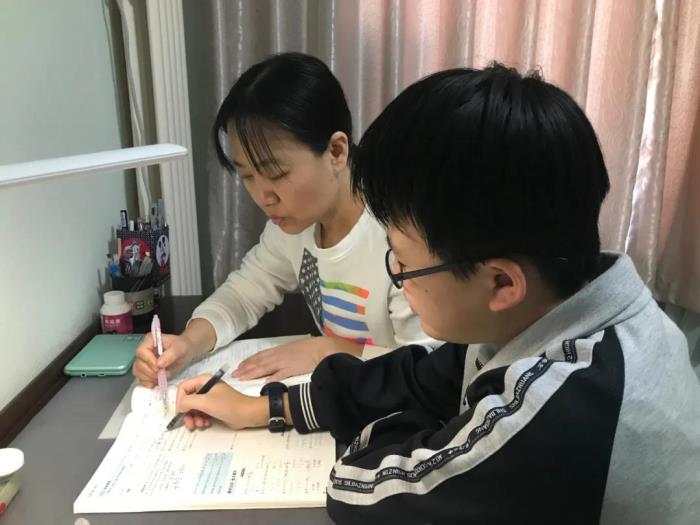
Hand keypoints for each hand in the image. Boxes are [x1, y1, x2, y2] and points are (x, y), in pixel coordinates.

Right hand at [132, 332, 194, 387]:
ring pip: (138, 372)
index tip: (159, 368)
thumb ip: (170, 355)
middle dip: (151, 371)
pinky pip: (141, 378)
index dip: (149, 361)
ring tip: (163, 376)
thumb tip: (159, 364)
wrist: (185, 352)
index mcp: (149, 341)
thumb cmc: (182, 347)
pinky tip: (156, 382)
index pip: (142, 351)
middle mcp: (143, 350)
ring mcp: (143, 361)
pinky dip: (148, 382)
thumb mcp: (179, 349)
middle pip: (139, 363)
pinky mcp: (145, 370)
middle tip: (164, 374)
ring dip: (149, 378)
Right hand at [176, 374, 266, 429]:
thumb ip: (188, 402)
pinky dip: (200, 419)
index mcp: (203, 380)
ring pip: (193, 408)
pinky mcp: (214, 407)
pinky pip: (201, 413)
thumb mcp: (205, 402)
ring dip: (194, 418)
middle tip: (190, 424)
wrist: (247, 414)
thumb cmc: (228, 405)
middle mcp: (205, 387)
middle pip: (187, 400)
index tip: (182, 412)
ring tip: (200, 425)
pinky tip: (206, 424)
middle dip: (187, 413)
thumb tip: (180, 406)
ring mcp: (210, 398)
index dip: (179, 400)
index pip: (183, 388)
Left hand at [232, 336, 362, 381]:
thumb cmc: (312, 348)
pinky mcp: (292, 370)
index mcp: (280, 350)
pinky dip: (271, 379)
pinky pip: (279, 375)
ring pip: (264, 368)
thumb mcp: (296, 349)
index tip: (240, 366)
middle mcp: (279, 355)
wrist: (324, 348)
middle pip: (259, 362)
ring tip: (241, 378)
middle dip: (245, 368)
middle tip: (234, 374)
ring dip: (252, 373)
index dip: (249, 361)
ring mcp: (285, 362)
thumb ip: (286, 355)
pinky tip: (263, 383)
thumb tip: (279, 360)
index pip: (261, 355)